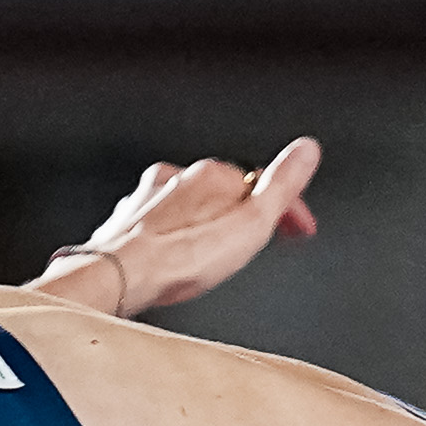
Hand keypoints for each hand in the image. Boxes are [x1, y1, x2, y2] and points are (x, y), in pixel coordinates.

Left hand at [60, 136, 322, 314]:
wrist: (118, 276)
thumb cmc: (181, 257)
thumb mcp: (251, 223)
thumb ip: (281, 185)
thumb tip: (307, 149)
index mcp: (211, 175)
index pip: (261, 181)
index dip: (287, 206)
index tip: (299, 229)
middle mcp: (176, 178)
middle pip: (222, 192)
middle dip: (243, 214)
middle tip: (258, 244)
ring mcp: (147, 199)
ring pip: (187, 205)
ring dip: (205, 224)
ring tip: (216, 253)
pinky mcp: (125, 223)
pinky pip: (157, 223)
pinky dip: (172, 235)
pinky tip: (175, 255)